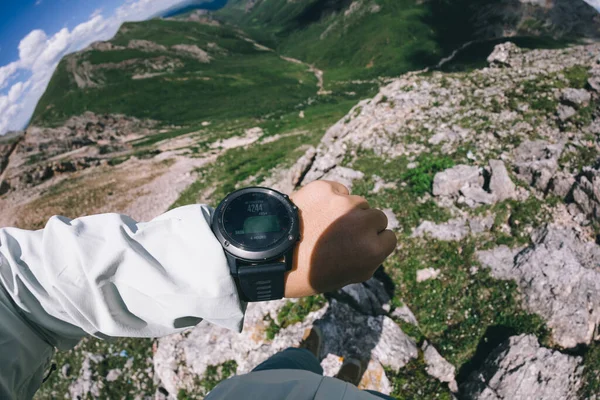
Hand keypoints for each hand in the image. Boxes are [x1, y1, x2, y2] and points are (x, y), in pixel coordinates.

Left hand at [284, 180, 396, 297]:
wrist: (274, 257)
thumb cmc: (310, 272)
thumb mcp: (350, 276)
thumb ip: (370, 257)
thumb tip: (380, 239)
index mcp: (372, 250)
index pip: (389, 237)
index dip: (373, 242)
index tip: (358, 246)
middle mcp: (362, 223)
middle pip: (377, 217)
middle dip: (363, 225)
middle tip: (340, 234)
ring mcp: (343, 203)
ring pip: (357, 202)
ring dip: (346, 211)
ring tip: (323, 224)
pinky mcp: (325, 189)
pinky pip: (338, 190)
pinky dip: (329, 198)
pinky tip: (314, 212)